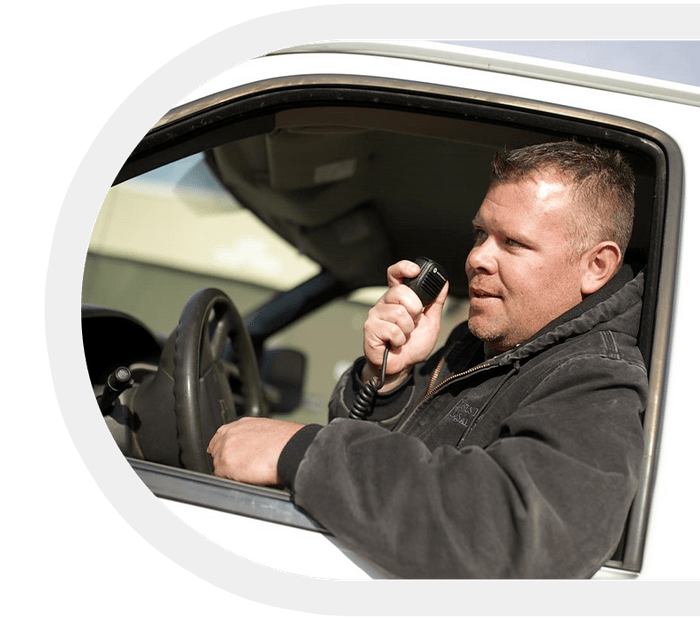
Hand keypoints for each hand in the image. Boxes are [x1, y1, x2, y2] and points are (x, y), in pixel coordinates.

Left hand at [207, 417, 304, 485]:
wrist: (292, 448)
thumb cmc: (287, 440)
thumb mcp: (267, 430)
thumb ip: (253, 435)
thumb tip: (253, 445)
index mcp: (241, 424)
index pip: (220, 436)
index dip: (226, 448)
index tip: (231, 455)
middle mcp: (230, 433)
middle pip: (215, 450)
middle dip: (225, 459)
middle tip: (240, 467)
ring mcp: (226, 447)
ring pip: (217, 464)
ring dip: (229, 470)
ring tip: (247, 472)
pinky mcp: (226, 463)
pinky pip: (221, 476)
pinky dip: (231, 479)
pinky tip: (246, 477)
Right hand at [363, 260, 448, 389]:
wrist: (402, 366)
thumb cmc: (413, 344)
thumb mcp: (431, 321)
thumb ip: (436, 302)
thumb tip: (444, 283)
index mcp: (398, 298)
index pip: (396, 274)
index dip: (404, 268)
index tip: (415, 270)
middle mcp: (385, 302)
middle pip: (401, 293)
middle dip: (415, 310)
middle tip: (413, 322)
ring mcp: (375, 315)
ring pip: (399, 313)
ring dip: (408, 329)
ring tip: (404, 336)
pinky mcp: (370, 329)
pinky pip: (392, 329)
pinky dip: (400, 340)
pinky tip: (395, 343)